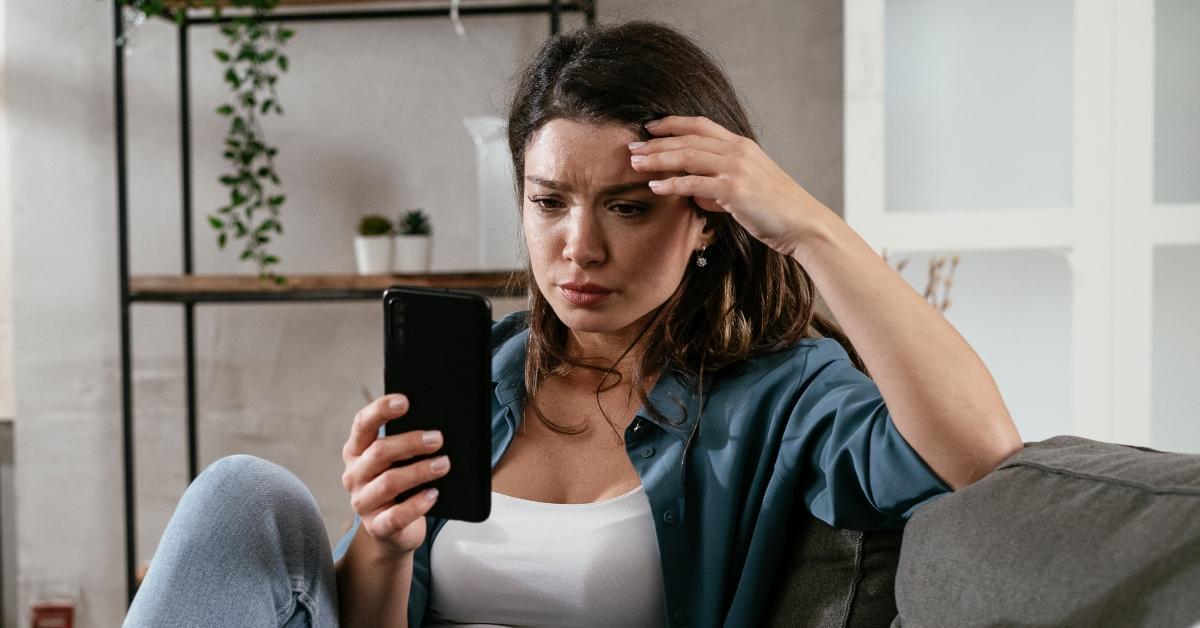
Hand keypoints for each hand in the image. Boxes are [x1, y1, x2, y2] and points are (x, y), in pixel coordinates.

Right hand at [341, 393, 449, 557]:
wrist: (395, 530)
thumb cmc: (402, 485)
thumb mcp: (400, 461)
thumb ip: (409, 443)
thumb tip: (436, 426)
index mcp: (357, 451)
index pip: (363, 424)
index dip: (381, 410)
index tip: (405, 401)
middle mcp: (354, 474)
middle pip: (379, 452)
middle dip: (410, 442)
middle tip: (438, 438)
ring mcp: (363, 502)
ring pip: (389, 482)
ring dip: (419, 471)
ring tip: (444, 464)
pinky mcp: (377, 527)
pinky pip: (396, 516)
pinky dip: (417, 504)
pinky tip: (433, 494)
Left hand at [628, 115, 832, 257]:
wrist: (802, 224)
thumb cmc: (775, 210)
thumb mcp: (747, 189)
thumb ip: (720, 185)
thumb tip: (697, 193)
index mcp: (742, 145)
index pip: (701, 125)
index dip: (672, 123)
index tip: (650, 127)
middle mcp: (738, 151)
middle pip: (688, 138)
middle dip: (656, 142)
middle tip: (632, 148)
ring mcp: (737, 168)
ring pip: (687, 156)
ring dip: (658, 159)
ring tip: (635, 163)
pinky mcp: (735, 190)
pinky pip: (695, 183)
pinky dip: (672, 184)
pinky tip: (655, 187)